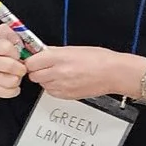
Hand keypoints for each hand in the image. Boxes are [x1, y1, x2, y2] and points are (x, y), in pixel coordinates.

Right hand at [0, 31, 26, 98]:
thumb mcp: (2, 37)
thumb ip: (11, 34)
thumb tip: (17, 38)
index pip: (7, 47)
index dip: (16, 52)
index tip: (17, 55)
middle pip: (10, 66)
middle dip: (21, 67)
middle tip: (20, 67)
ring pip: (12, 81)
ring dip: (17, 79)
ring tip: (14, 75)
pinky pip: (8, 92)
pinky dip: (14, 90)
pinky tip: (11, 84)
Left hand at [23, 46, 143, 100]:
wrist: (114, 73)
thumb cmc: (99, 59)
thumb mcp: (73, 49)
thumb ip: (54, 52)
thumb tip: (40, 52)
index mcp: (59, 58)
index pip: (31, 63)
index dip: (31, 61)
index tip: (34, 60)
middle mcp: (58, 73)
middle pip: (34, 75)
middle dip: (37, 71)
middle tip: (45, 66)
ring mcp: (62, 86)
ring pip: (42, 85)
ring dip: (46, 80)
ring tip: (59, 73)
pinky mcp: (66, 96)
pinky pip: (51, 92)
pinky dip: (54, 87)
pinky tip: (64, 81)